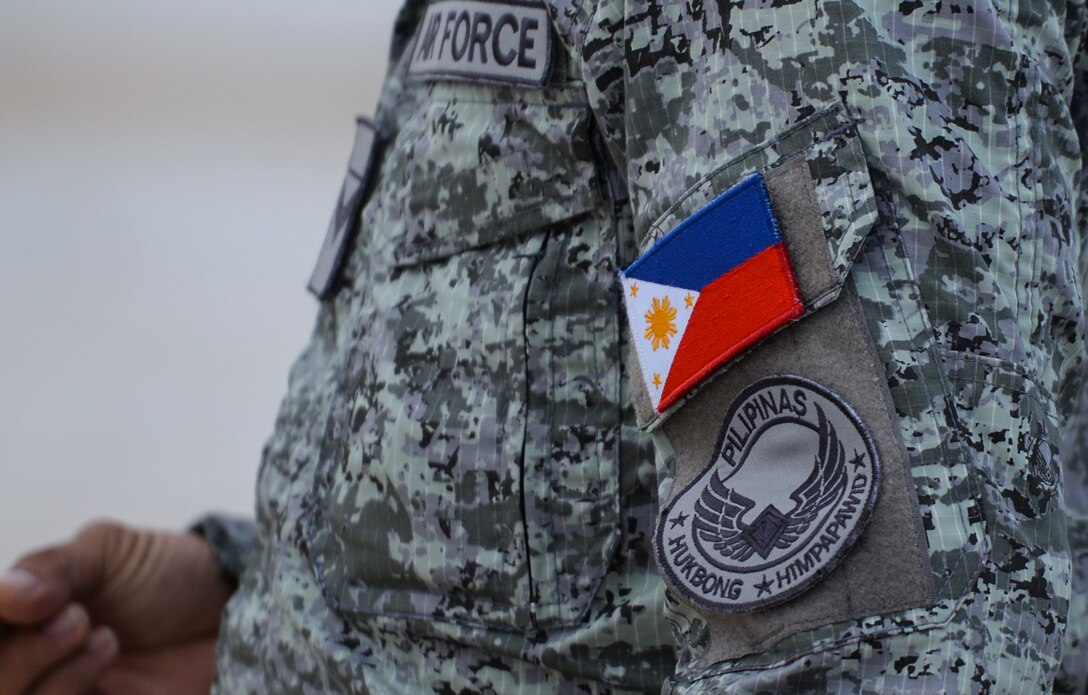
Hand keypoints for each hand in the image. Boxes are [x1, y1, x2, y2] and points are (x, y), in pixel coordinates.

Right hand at [0, 521, 233, 693]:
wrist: (231, 608)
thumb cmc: (165, 574)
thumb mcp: (110, 552)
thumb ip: (54, 566)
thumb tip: (10, 593)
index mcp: (20, 624)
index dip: (0, 622)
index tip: (29, 601)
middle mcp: (33, 668)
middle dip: (20, 657)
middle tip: (79, 618)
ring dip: (55, 682)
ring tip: (105, 639)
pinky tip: (108, 655)